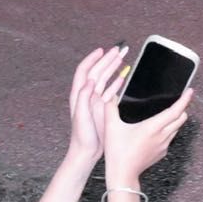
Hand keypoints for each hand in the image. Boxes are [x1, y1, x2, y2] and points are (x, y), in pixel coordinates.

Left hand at [66, 45, 129, 166]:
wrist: (86, 152)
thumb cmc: (82, 136)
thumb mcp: (81, 116)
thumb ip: (84, 97)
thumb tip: (89, 81)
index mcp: (79, 94)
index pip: (84, 70)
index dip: (92, 59)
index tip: (102, 50)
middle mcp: (87, 94)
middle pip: (97, 71)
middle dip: (108, 59)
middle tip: (119, 49)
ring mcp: (95, 100)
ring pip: (105, 78)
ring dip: (113, 67)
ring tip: (123, 58)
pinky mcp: (102, 106)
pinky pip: (110, 90)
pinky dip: (117, 81)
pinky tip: (123, 76)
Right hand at [103, 84, 192, 184]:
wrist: (122, 174)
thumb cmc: (117, 152)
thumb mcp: (111, 127)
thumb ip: (110, 108)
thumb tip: (111, 96)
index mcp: (153, 127)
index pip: (174, 111)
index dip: (184, 100)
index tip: (189, 91)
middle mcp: (162, 136)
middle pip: (181, 119)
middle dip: (183, 107)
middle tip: (181, 99)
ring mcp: (163, 145)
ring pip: (177, 128)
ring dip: (176, 119)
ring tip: (170, 112)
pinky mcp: (161, 153)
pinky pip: (170, 138)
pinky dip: (170, 130)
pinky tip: (159, 128)